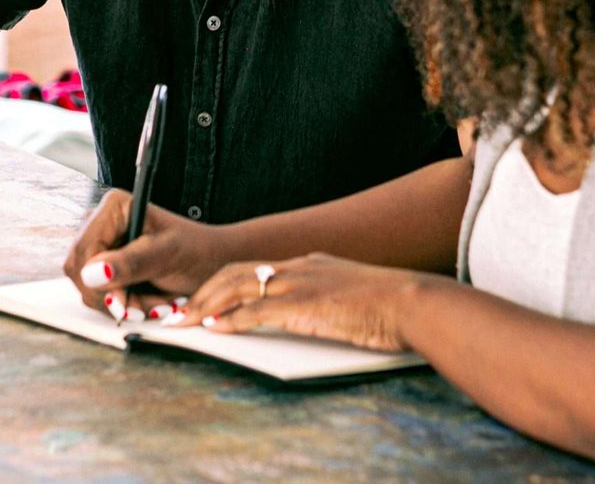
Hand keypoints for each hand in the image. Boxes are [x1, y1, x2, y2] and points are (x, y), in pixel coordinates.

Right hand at [63, 188, 231, 320]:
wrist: (213, 263)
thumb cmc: (196, 251)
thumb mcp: (167, 255)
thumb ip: (131, 263)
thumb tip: (92, 273)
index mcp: (113, 208)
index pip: (83, 251)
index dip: (97, 281)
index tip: (122, 303)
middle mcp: (101, 223)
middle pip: (80, 272)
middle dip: (113, 296)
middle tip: (146, 308)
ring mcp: (102, 246)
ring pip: (89, 288)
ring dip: (123, 304)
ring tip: (157, 304)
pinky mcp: (106, 267)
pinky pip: (100, 295)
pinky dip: (125, 306)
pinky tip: (149, 303)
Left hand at [177, 253, 420, 352]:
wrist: (413, 302)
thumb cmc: (392, 306)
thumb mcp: (351, 296)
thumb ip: (326, 300)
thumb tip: (312, 315)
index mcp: (310, 264)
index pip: (254, 268)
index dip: (224, 283)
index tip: (205, 299)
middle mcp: (299, 268)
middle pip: (236, 272)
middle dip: (204, 292)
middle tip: (180, 311)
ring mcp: (300, 284)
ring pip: (238, 287)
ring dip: (206, 305)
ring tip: (184, 322)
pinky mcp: (304, 306)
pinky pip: (257, 311)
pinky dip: (231, 320)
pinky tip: (214, 329)